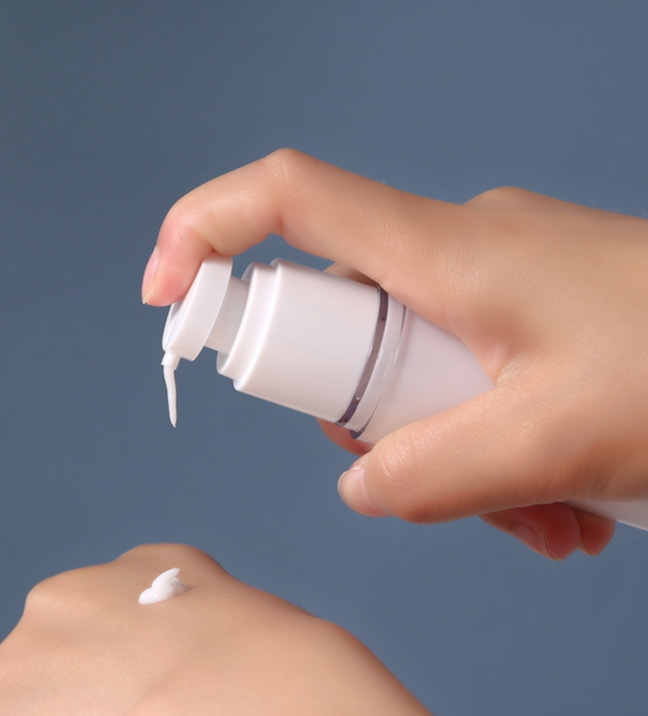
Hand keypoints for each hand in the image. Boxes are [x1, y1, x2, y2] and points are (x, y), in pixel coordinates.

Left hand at [0, 544, 527, 715]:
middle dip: (93, 689)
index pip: (115, 607)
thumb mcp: (260, 628)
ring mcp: (28, 656)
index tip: (154, 688)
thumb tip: (206, 632)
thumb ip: (214, 620)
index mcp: (147, 565)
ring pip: (28, 700)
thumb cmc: (291, 688)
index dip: (137, 657)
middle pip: (64, 650)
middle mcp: (75, 596)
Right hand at [142, 149, 647, 558]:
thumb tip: (361, 485)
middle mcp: (456, 252)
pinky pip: (459, 378)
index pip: (289, 200)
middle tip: (439, 480)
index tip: (165, 297)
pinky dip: (485, 447)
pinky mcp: (519, 313)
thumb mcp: (553, 442)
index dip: (205, 234)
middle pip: (342, 325)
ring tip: (534, 512)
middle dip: (366, 419)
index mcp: (447, 251)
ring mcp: (489, 282)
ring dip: (443, 454)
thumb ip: (431, 475)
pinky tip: (553, 499)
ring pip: (406, 371)